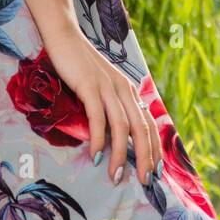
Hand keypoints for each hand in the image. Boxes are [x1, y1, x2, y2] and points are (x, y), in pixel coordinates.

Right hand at [42, 24, 162, 184]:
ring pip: (122, 126)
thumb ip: (111, 105)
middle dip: (145, 158)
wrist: (64, 37)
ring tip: (115, 176)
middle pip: (141, 128)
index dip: (155, 149)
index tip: (155, 171)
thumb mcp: (102, 85)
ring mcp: (107, 86)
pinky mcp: (89, 85)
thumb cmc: (80, 65)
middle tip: (143, 182)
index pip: (149, 124)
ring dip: (120, 154)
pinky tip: (96, 155)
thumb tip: (114, 136)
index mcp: (129, 90)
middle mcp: (123, 89)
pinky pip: (98, 116)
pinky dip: (98, 138)